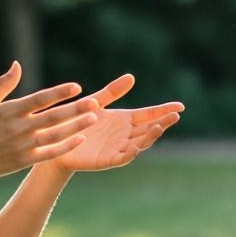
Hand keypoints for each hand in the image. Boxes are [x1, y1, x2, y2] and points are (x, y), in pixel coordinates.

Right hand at [0, 62, 99, 186]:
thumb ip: (3, 84)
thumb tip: (18, 64)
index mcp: (9, 111)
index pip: (39, 99)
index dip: (59, 93)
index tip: (76, 87)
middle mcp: (18, 128)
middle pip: (53, 117)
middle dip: (75, 109)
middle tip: (96, 102)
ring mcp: (23, 146)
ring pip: (56, 135)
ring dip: (77, 126)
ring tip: (94, 117)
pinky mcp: (25, 161)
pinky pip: (50, 153)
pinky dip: (66, 146)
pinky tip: (80, 138)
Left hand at [48, 74, 183, 172]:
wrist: (55, 139)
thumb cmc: (75, 120)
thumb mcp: (96, 102)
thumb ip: (113, 92)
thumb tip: (131, 77)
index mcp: (125, 120)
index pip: (150, 114)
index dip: (164, 111)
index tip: (180, 106)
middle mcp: (125, 134)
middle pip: (149, 128)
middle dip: (163, 122)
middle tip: (175, 115)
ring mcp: (118, 147)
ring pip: (140, 142)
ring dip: (151, 136)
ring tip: (160, 127)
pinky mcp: (107, 160)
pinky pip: (123, 157)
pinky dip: (131, 152)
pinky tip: (138, 145)